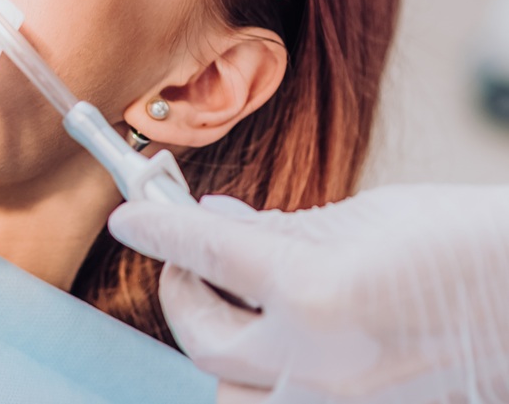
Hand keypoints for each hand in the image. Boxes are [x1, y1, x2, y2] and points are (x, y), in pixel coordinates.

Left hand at [108, 186, 508, 402]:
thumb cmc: (468, 245)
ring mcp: (344, 403)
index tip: (130, 214)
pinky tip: (276, 333)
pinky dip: (264, 376)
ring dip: (216, 345)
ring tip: (228, 300)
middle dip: (180, 288)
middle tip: (185, 254)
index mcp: (315, 293)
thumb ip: (279, 227)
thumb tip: (216, 219)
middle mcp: (319, 360)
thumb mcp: (366, 217)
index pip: (205, 251)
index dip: (157, 226)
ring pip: (232, 392)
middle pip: (202, 337)